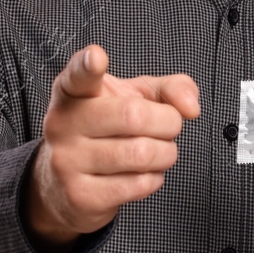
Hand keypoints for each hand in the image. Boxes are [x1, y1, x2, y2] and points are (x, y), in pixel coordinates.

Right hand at [23, 44, 200, 252]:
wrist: (67, 187)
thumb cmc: (107, 132)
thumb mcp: (135, 99)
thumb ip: (169, 88)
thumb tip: (190, 106)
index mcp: (73, 93)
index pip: (77, 75)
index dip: (87, 65)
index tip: (97, 57)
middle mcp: (63, 124)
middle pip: (134, 116)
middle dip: (168, 123)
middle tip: (167, 126)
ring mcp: (67, 161)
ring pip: (142, 154)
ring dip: (166, 154)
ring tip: (158, 151)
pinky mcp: (80, 195)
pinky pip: (138, 185)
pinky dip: (153, 179)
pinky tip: (141, 174)